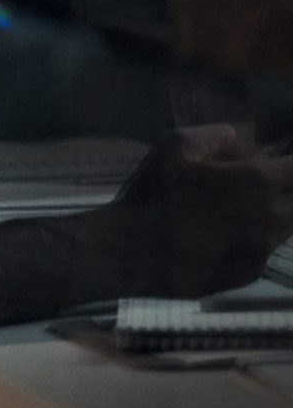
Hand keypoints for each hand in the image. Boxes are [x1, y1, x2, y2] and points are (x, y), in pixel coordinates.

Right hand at [102, 125, 292, 296]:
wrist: (131, 254)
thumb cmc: (151, 195)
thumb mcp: (172, 146)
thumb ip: (212, 135)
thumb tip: (232, 136)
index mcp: (259, 181)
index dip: (292, 165)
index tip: (281, 163)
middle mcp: (272, 215)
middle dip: (287, 189)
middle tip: (260, 184)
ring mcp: (263, 247)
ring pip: (287, 226)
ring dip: (274, 213)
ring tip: (239, 209)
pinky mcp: (251, 272)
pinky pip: (264, 249)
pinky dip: (253, 239)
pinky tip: (222, 236)